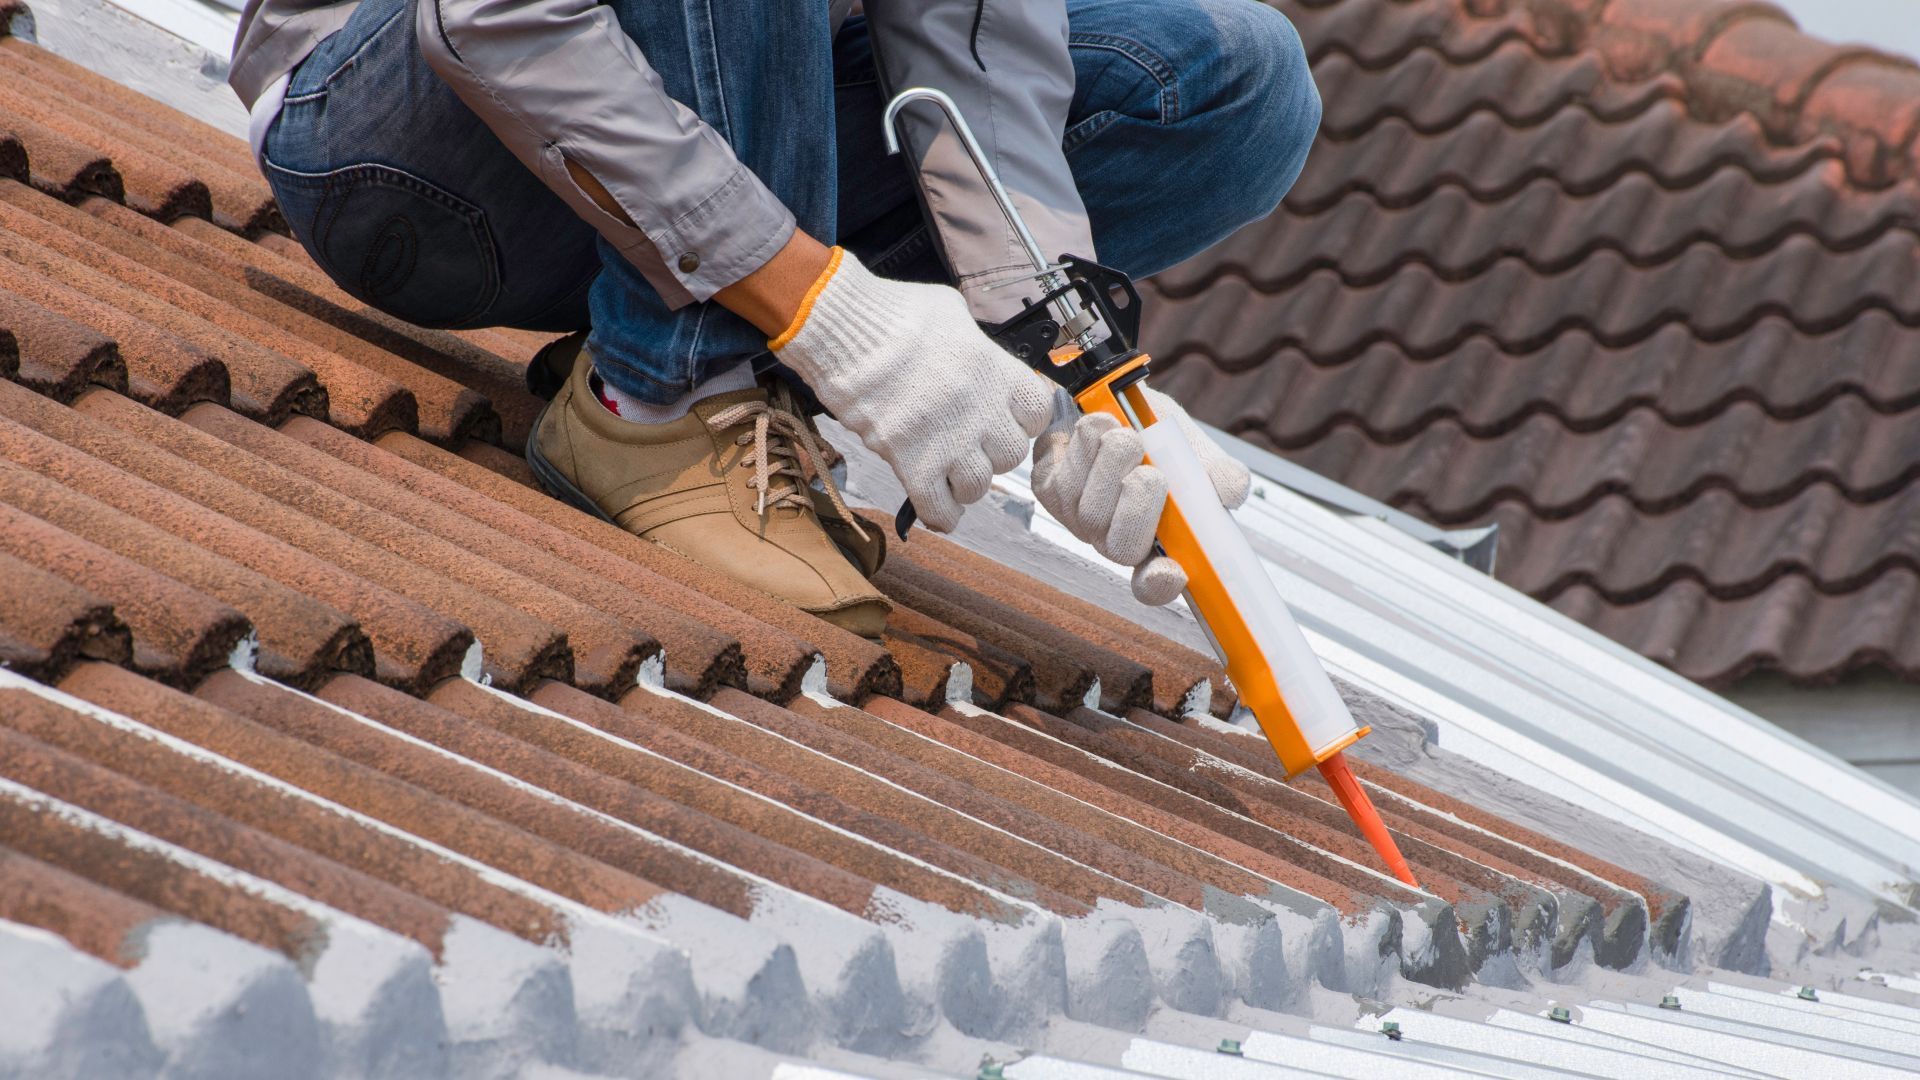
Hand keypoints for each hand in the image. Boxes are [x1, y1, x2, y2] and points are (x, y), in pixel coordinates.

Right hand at [770, 247, 1053, 530]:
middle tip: (971, 442)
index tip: (1007, 417)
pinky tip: (937, 504)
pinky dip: (941, 513)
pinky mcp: (912, 464)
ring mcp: (948, 441)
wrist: (844, 331)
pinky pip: (939, 509)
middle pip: (1011, 455)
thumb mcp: (951, 313)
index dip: (1023, 418)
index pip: (1038, 412)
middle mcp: (979, 409)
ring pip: (978, 486)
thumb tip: (978, 358)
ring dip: (966, 482)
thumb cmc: (892, 314)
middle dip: (992, 452)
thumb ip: (975, 344)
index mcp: (994, 370)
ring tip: (949, 469)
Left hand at [1031, 386, 1249, 604]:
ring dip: (1112, 463)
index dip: (1160, 584)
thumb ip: (1221, 476)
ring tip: (1125, 435)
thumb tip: (1229, 492)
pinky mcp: (1048, 489)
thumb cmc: (1156, 435)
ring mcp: (1077, 517)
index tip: (1171, 570)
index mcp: (1155, 542)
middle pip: (1121, 548)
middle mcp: (1112, 537)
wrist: (1112, 397)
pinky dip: (1086, 445)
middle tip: (1150, 471)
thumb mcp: (1197, 452)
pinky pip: (1064, 477)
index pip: (1155, 584)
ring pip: (1091, 508)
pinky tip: (1097, 428)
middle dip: (1139, 507)